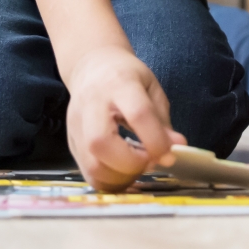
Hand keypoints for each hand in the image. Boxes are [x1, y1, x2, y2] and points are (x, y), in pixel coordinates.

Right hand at [66, 46, 185, 191]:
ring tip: (138, 168)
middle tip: (150, 162)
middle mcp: (92, 105)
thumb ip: (162, 120)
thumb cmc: (126, 76)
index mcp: (120, 84)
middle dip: (131, 163)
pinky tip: (123, 172)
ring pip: (91, 165)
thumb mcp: (151, 88)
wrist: (92, 67)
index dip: (155, 139)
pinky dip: (109, 181)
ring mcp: (76, 126)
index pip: (137, 114)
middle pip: (101, 143)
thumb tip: (176, 148)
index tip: (169, 155)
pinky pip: (87, 174)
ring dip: (120, 177)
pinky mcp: (71, 143)